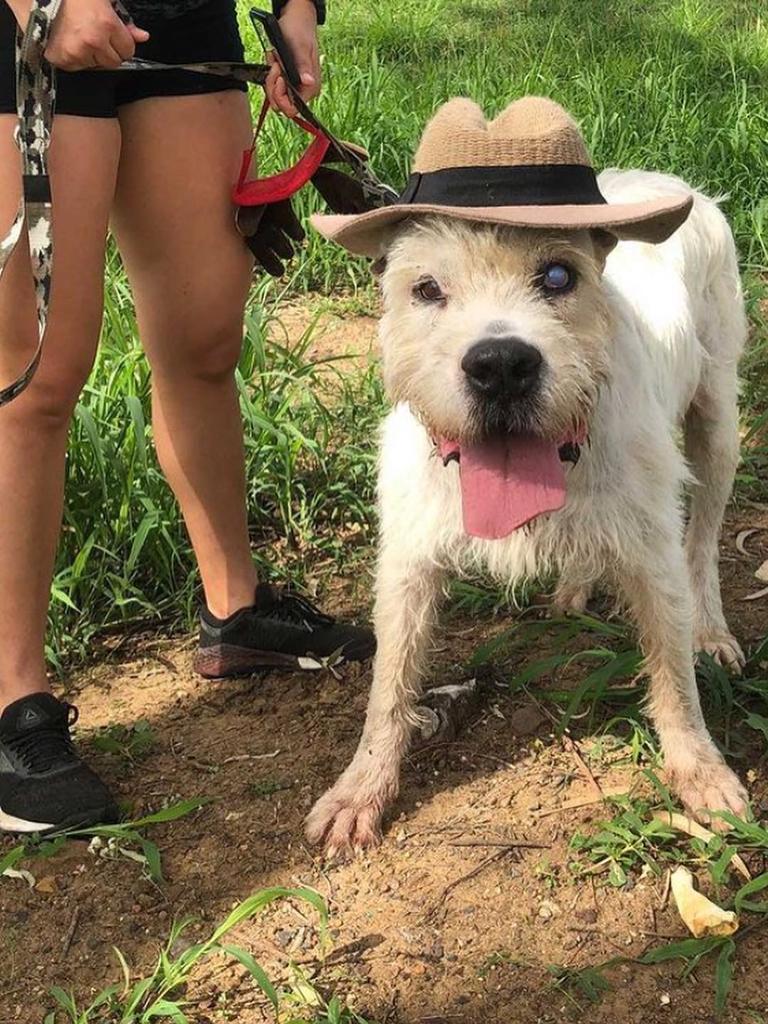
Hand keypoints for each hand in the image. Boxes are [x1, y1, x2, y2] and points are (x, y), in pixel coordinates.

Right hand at [44, 0, 148, 69]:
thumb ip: (125, 23)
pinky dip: (75, 59)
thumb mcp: (105, 2)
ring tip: (80, 36)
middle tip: (95, 35)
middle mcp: (93, 41)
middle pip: (114, 62)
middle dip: (108, 51)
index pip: (128, 51)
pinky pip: (78, 68)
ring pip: (96, 66)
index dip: (122, 44)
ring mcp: (76, 52)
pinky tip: (69, 42)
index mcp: (106, 24)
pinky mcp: (62, 59)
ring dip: (91, 56)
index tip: (112, 36)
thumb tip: (143, 37)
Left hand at [264, 0, 319, 117]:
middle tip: (275, 65)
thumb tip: (309, 82)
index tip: (279, 77)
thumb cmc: (300, 30)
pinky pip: (272, 87)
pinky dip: (269, 75)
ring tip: (275, 60)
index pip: (292, 109)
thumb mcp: (300, 47)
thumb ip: (303, 66)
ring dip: (270, 79)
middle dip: (273, 87)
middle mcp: (303, 91)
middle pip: (281, 105)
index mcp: (310, 88)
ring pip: (274, 97)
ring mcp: (294, 87)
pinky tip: (274, 61)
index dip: (281, 97)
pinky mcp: (286, 82)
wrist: (296, 20)